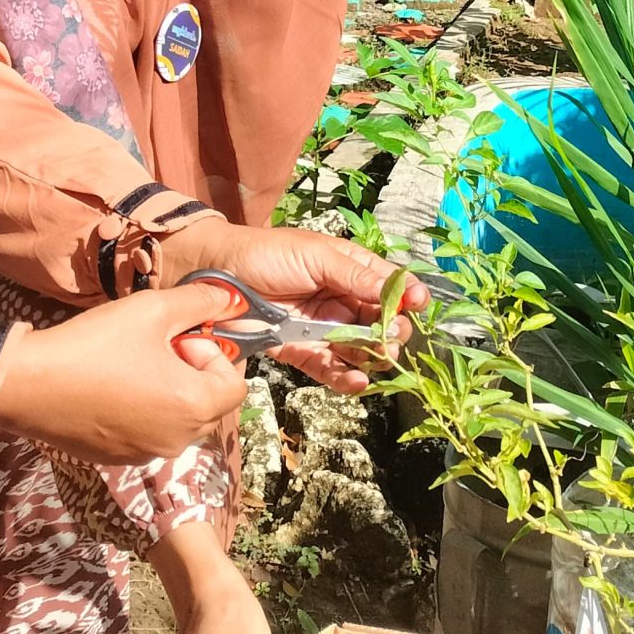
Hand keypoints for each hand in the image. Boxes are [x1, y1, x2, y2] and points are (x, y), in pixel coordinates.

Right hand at [0, 284, 248, 465]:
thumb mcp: (152, 309)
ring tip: (132, 366)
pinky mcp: (121, 459)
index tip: (181, 338)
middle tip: (157, 348)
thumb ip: (200, 301)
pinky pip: (150, 433)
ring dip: (170, 392)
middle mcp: (178, 439)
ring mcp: (148, 454)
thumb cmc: (95, 344)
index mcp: (194, 406)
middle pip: (210, 404)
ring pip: (180, 420)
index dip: (215, 355)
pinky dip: (144, 412)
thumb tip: (234, 299)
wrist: (29, 385)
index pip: (236, 385)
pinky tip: (110, 388)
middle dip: (194, 373)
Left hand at [158, 220, 427, 393]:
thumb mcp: (315, 256)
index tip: (418, 306)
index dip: (406, 296)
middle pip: (380, 322)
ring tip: (372, 360)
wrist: (214, 276)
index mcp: (347, 268)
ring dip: (371, 357)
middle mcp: (340, 299)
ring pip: (360, 349)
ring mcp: (322, 327)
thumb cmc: (264, 254)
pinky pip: (332, 369)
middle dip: (390, 332)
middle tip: (388, 337)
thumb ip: (355, 275)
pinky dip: (347, 378)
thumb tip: (400, 291)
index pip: (389, 285)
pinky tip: (357, 380)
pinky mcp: (301, 351)